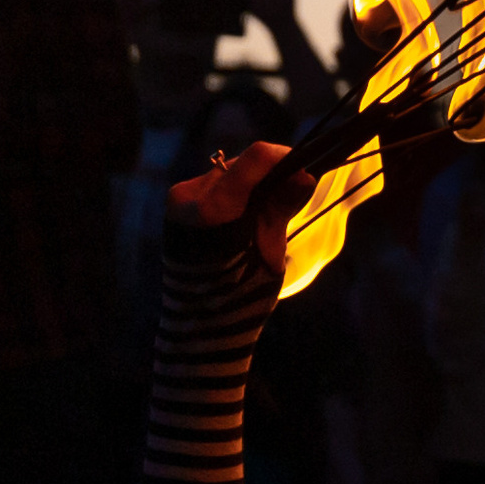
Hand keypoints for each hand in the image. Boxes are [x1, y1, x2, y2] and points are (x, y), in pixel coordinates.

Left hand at [169, 132, 304, 287]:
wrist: (197, 325)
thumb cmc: (239, 297)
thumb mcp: (268, 251)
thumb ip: (280, 208)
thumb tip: (306, 175)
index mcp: (213, 208)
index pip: (257, 158)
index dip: (286, 158)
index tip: (306, 171)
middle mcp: (190, 194)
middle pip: (244, 165)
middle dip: (273, 175)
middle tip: (293, 198)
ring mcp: (180, 198)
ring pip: (231, 174)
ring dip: (255, 186)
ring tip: (266, 217)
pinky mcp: (177, 204)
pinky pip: (216, 186)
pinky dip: (238, 195)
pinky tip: (246, 219)